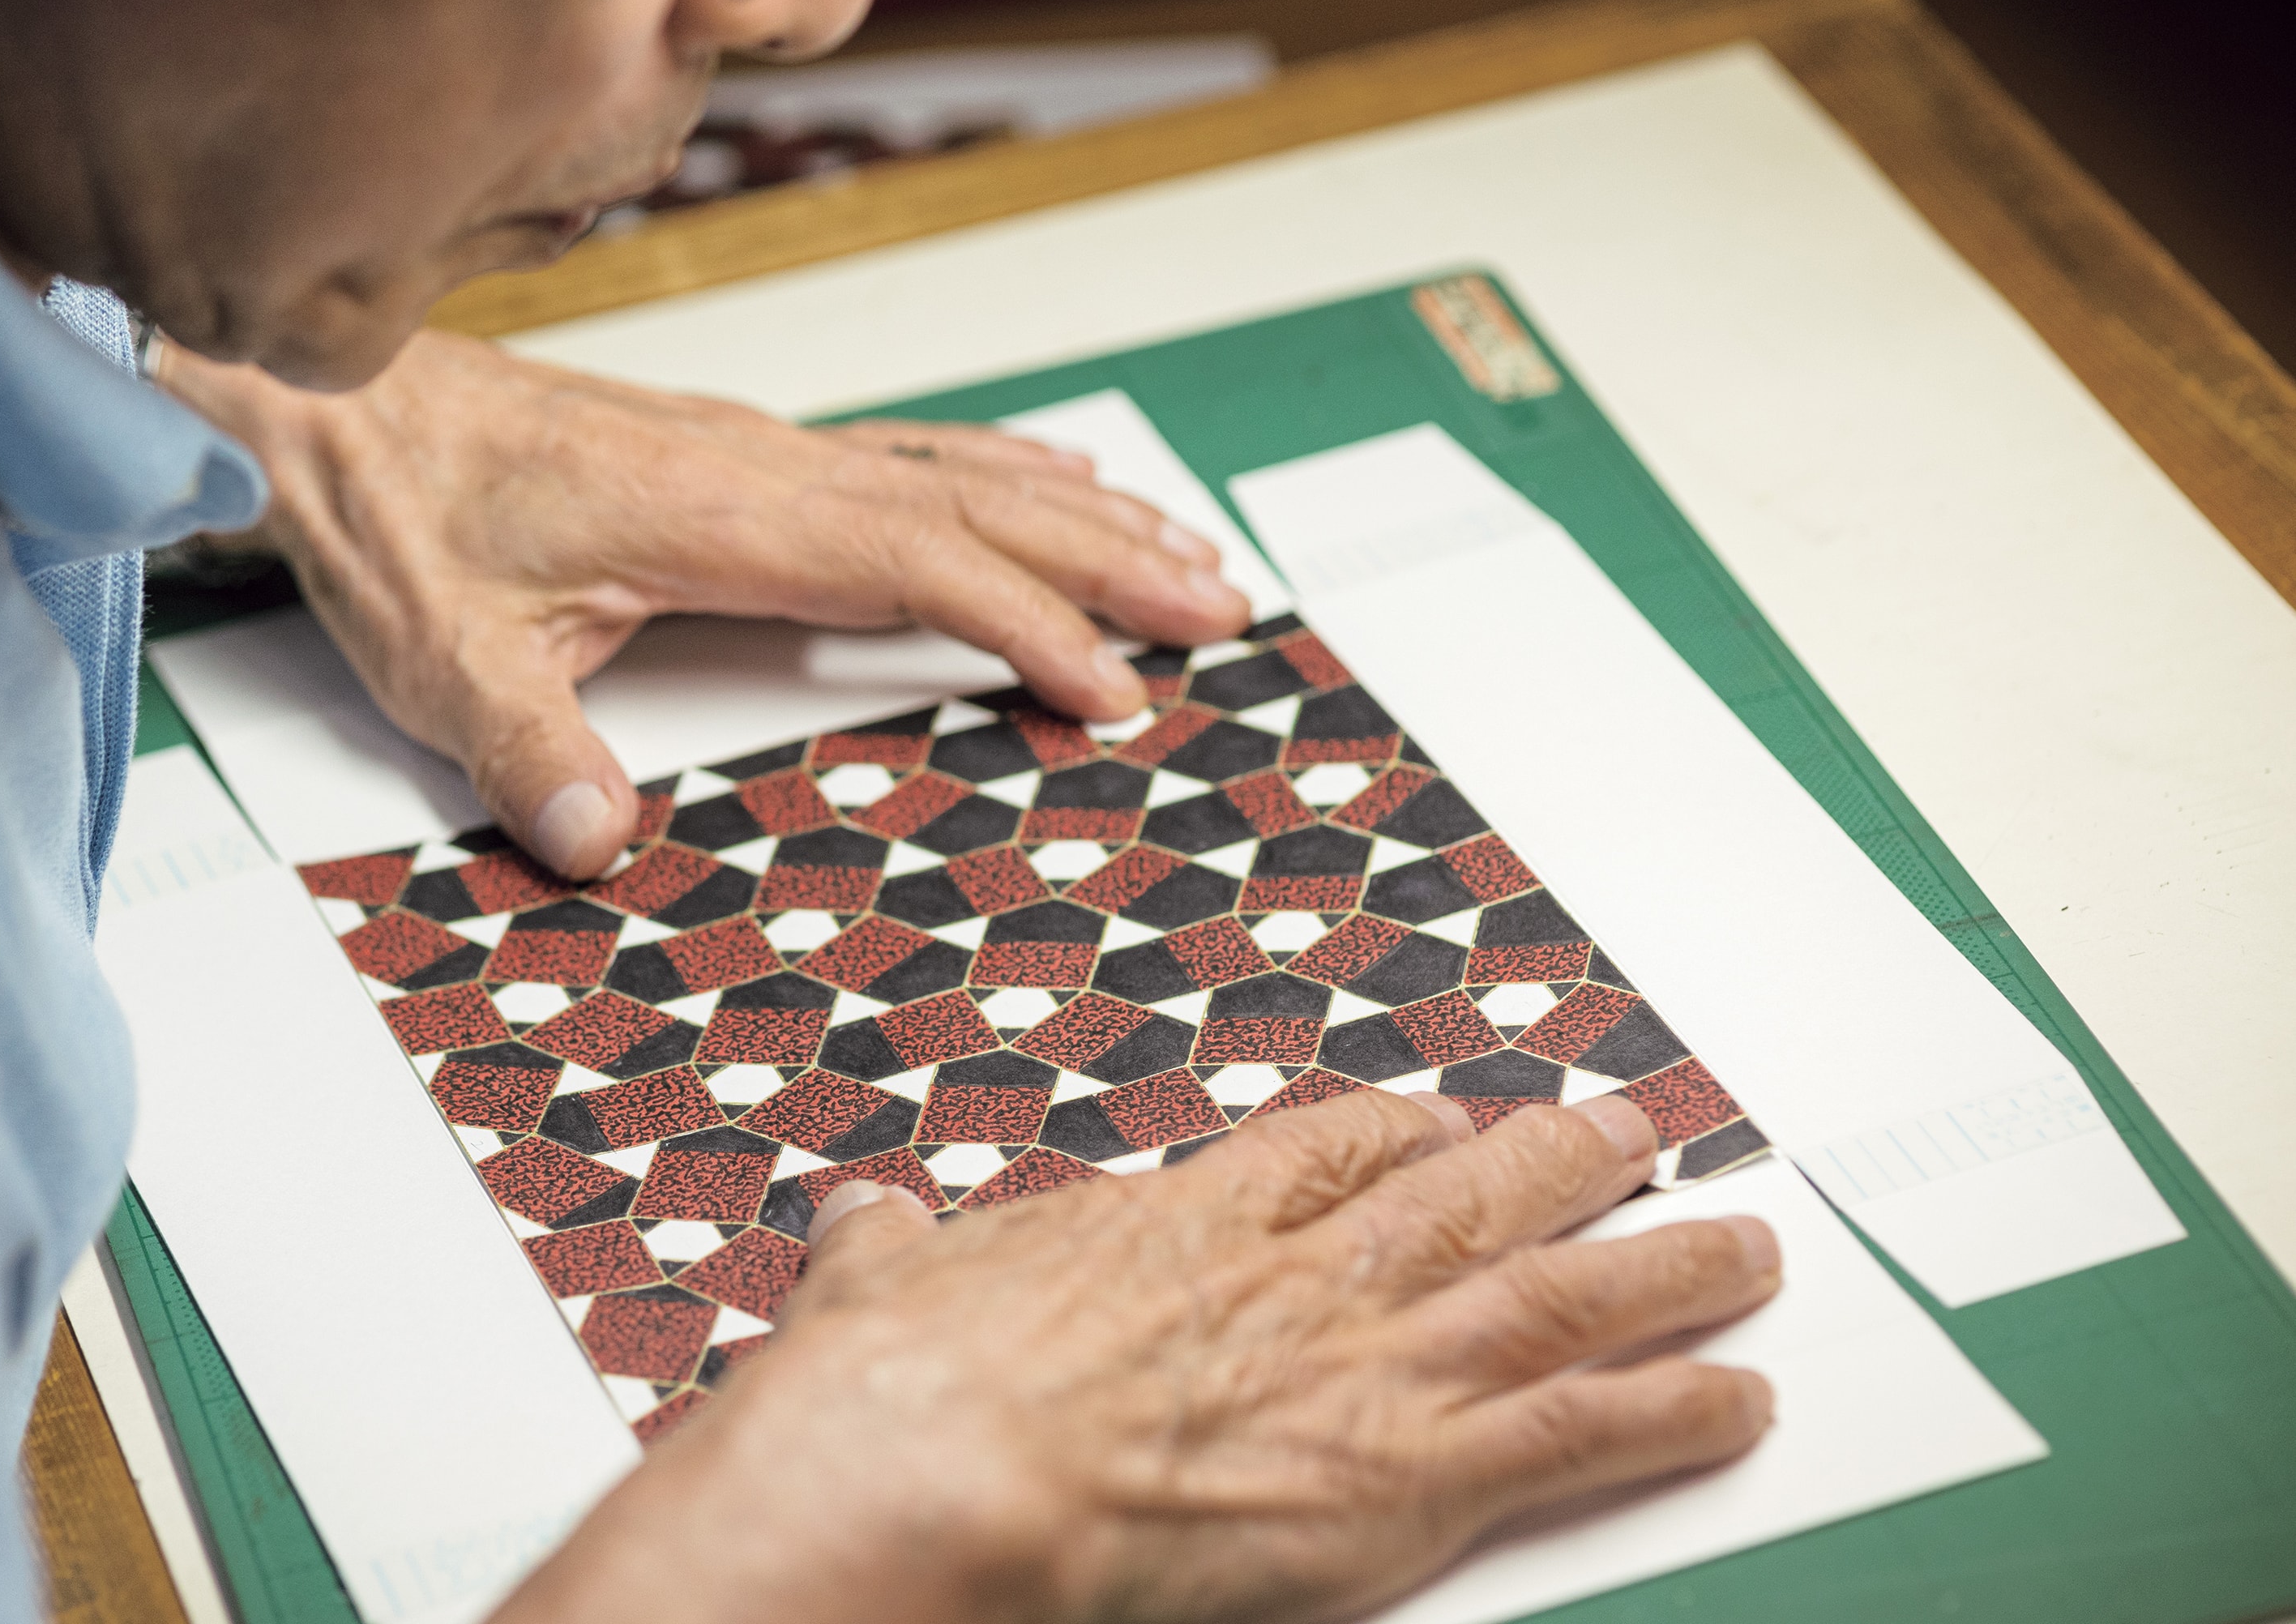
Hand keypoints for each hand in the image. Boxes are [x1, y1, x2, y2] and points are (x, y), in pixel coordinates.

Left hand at [150, 329, 1252, 876]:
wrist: (340, 401)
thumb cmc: (393, 512)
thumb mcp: (440, 653)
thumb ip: (524, 749)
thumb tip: (597, 845)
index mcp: (718, 510)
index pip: (913, 560)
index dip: (1023, 620)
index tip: (1113, 688)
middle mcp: (759, 465)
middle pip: (972, 500)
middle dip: (1105, 556)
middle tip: (1222, 600)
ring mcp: (756, 450)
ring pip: (952, 468)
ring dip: (1071, 511)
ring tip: (1177, 547)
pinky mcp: (736, 453)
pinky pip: (905, 456)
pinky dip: (996, 477)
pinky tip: (1043, 489)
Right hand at [502, 1092, 1778, 1623]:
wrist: (933, 1479)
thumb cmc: (893, 1394)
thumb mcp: (875, 1289)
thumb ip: (894, 1252)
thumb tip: (867, 1222)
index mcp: (1175, 1224)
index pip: (1324, 1155)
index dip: (1403, 1138)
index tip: (1450, 1126)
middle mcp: (1290, 1279)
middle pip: (1464, 1198)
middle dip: (1562, 1163)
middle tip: (1638, 1127)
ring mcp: (1359, 1372)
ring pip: (1550, 1297)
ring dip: (1658, 1266)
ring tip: (1742, 1245)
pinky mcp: (1405, 1483)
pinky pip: (1577, 1437)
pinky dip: (1671, 1411)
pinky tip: (1737, 1397)